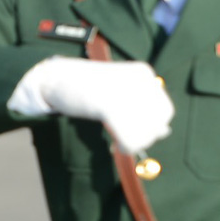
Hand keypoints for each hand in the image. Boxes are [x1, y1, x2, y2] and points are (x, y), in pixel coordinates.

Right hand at [8, 57, 174, 154]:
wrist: (54, 77)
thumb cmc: (86, 88)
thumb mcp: (119, 93)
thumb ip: (143, 109)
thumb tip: (165, 132)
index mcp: (143, 73)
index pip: (164, 110)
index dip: (153, 127)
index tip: (133, 130)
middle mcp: (139, 79)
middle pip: (160, 121)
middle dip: (146, 136)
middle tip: (124, 137)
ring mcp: (125, 91)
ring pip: (148, 132)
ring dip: (136, 143)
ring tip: (119, 142)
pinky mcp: (110, 105)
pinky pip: (131, 139)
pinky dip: (126, 147)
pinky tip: (115, 147)